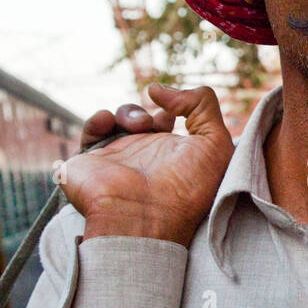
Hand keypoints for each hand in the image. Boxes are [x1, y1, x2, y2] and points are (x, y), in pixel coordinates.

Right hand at [62, 84, 233, 246]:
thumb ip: (202, 104)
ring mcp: (117, 160)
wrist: (144, 219)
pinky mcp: (90, 162)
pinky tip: (109, 122)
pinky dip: (99, 120)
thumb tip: (159, 89)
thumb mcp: (216, 143)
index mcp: (173, 155)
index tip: (173, 114)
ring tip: (138, 126)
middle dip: (147, 112)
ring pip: (117, 120)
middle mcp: (145, 158)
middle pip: (142, 118)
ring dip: (128, 112)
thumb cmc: (187, 188)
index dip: (173, 108)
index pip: (170, 122)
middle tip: (154, 123)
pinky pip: (91, 132)